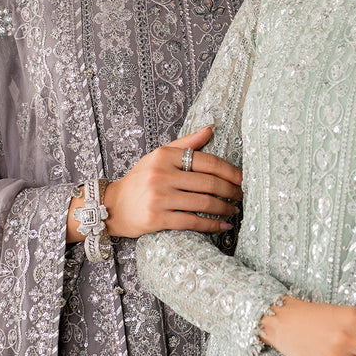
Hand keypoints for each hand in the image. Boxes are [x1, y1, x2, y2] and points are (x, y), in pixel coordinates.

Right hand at [66, 126, 242, 240]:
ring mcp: (158, 197)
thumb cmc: (140, 180)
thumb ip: (186, 144)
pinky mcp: (156, 219)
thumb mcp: (158, 156)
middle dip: (232, 190)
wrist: (112, 205)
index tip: (243, 178)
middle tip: (243, 196)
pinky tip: (223, 227)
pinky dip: (212, 225)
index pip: (206, 160)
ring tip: (234, 210)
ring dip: (225, 208)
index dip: (230, 170)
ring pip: (203, 203)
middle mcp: (161, 174)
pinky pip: (192, 222)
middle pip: (208, 183)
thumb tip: (211, 129)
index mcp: (164, 156)